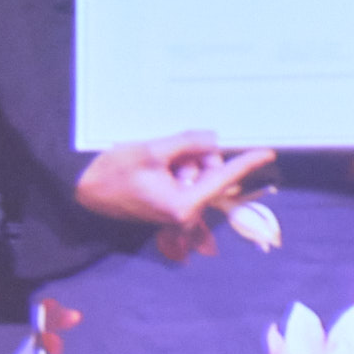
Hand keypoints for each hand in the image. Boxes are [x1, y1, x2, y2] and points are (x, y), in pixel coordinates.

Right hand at [75, 132, 276, 228]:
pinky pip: (186, 181)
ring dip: (184, 160)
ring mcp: (179, 212)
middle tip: (171, 151)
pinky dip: (178, 167)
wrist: (85, 190)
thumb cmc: (113, 173)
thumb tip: (214, 139)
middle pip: (210, 175)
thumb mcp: (152, 151)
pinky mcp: (171, 207)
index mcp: (183, 205)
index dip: (245, 162)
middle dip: (198, 157)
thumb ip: (186, 144)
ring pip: (198, 176)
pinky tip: (158, 164)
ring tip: (157, 159)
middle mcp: (185, 213)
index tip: (267, 152)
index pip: (222, 179)